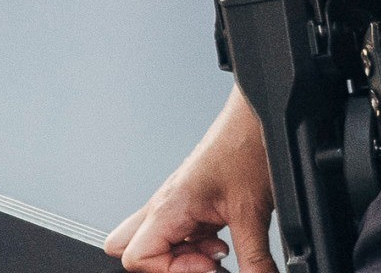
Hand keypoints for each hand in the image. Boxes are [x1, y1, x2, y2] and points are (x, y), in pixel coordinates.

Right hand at [106, 93, 276, 272]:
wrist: (253, 122)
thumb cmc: (244, 148)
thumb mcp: (253, 213)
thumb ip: (254, 258)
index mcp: (168, 206)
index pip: (136, 257)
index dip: (172, 271)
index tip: (209, 267)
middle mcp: (164, 206)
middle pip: (126, 248)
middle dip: (162, 266)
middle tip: (200, 263)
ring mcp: (175, 206)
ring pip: (154, 243)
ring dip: (183, 256)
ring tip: (217, 251)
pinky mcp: (190, 205)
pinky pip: (178, 235)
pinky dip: (197, 247)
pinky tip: (222, 240)